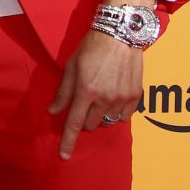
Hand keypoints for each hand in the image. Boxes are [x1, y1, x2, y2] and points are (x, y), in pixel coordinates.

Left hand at [48, 29, 142, 160]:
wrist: (121, 33)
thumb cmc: (92, 47)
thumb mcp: (71, 66)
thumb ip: (63, 92)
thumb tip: (53, 111)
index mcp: (86, 90)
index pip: (74, 123)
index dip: (68, 141)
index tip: (63, 156)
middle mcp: (105, 98)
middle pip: (90, 124)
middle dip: (83, 119)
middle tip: (84, 102)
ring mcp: (122, 98)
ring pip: (107, 121)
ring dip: (100, 116)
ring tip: (99, 97)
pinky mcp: (136, 96)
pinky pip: (124, 116)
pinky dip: (116, 112)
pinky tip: (113, 98)